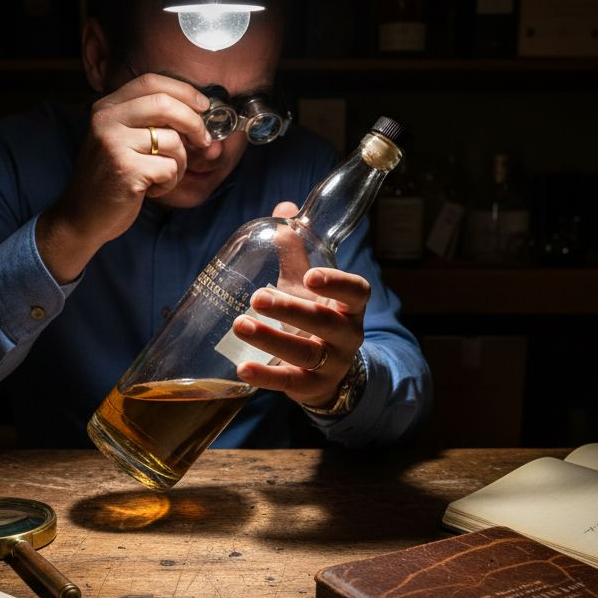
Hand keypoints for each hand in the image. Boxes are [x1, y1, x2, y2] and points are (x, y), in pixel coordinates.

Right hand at [36, 74, 211, 282]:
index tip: (203, 106)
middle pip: (165, 104)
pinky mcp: (125, 170)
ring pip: (172, 141)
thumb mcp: (125, 141)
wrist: (82, 216)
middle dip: (194, 123)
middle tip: (204, 141)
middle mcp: (106, 120)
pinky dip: (169, 182)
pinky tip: (152, 189)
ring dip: (180, 163)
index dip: (184, 91)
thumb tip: (204, 118)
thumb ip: (155, 124)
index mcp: (107, 107)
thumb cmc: (112, 179)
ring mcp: (114, 144)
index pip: (152, 82)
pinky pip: (169, 168)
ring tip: (163, 175)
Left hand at [232, 204, 369, 409]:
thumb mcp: (309, 287)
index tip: (310, 275)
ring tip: (241, 325)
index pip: (356, 292)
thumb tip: (283, 209)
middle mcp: (347, 335)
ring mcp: (331, 364)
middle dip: (291, 310)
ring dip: (272, 339)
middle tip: (257, 297)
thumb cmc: (315, 316)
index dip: (337, 283)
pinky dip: (266, 377)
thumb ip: (296, 252)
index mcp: (350, 306)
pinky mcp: (311, 387)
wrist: (327, 371)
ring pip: (306, 353)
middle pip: (324, 323)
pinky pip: (290, 382)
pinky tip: (242, 368)